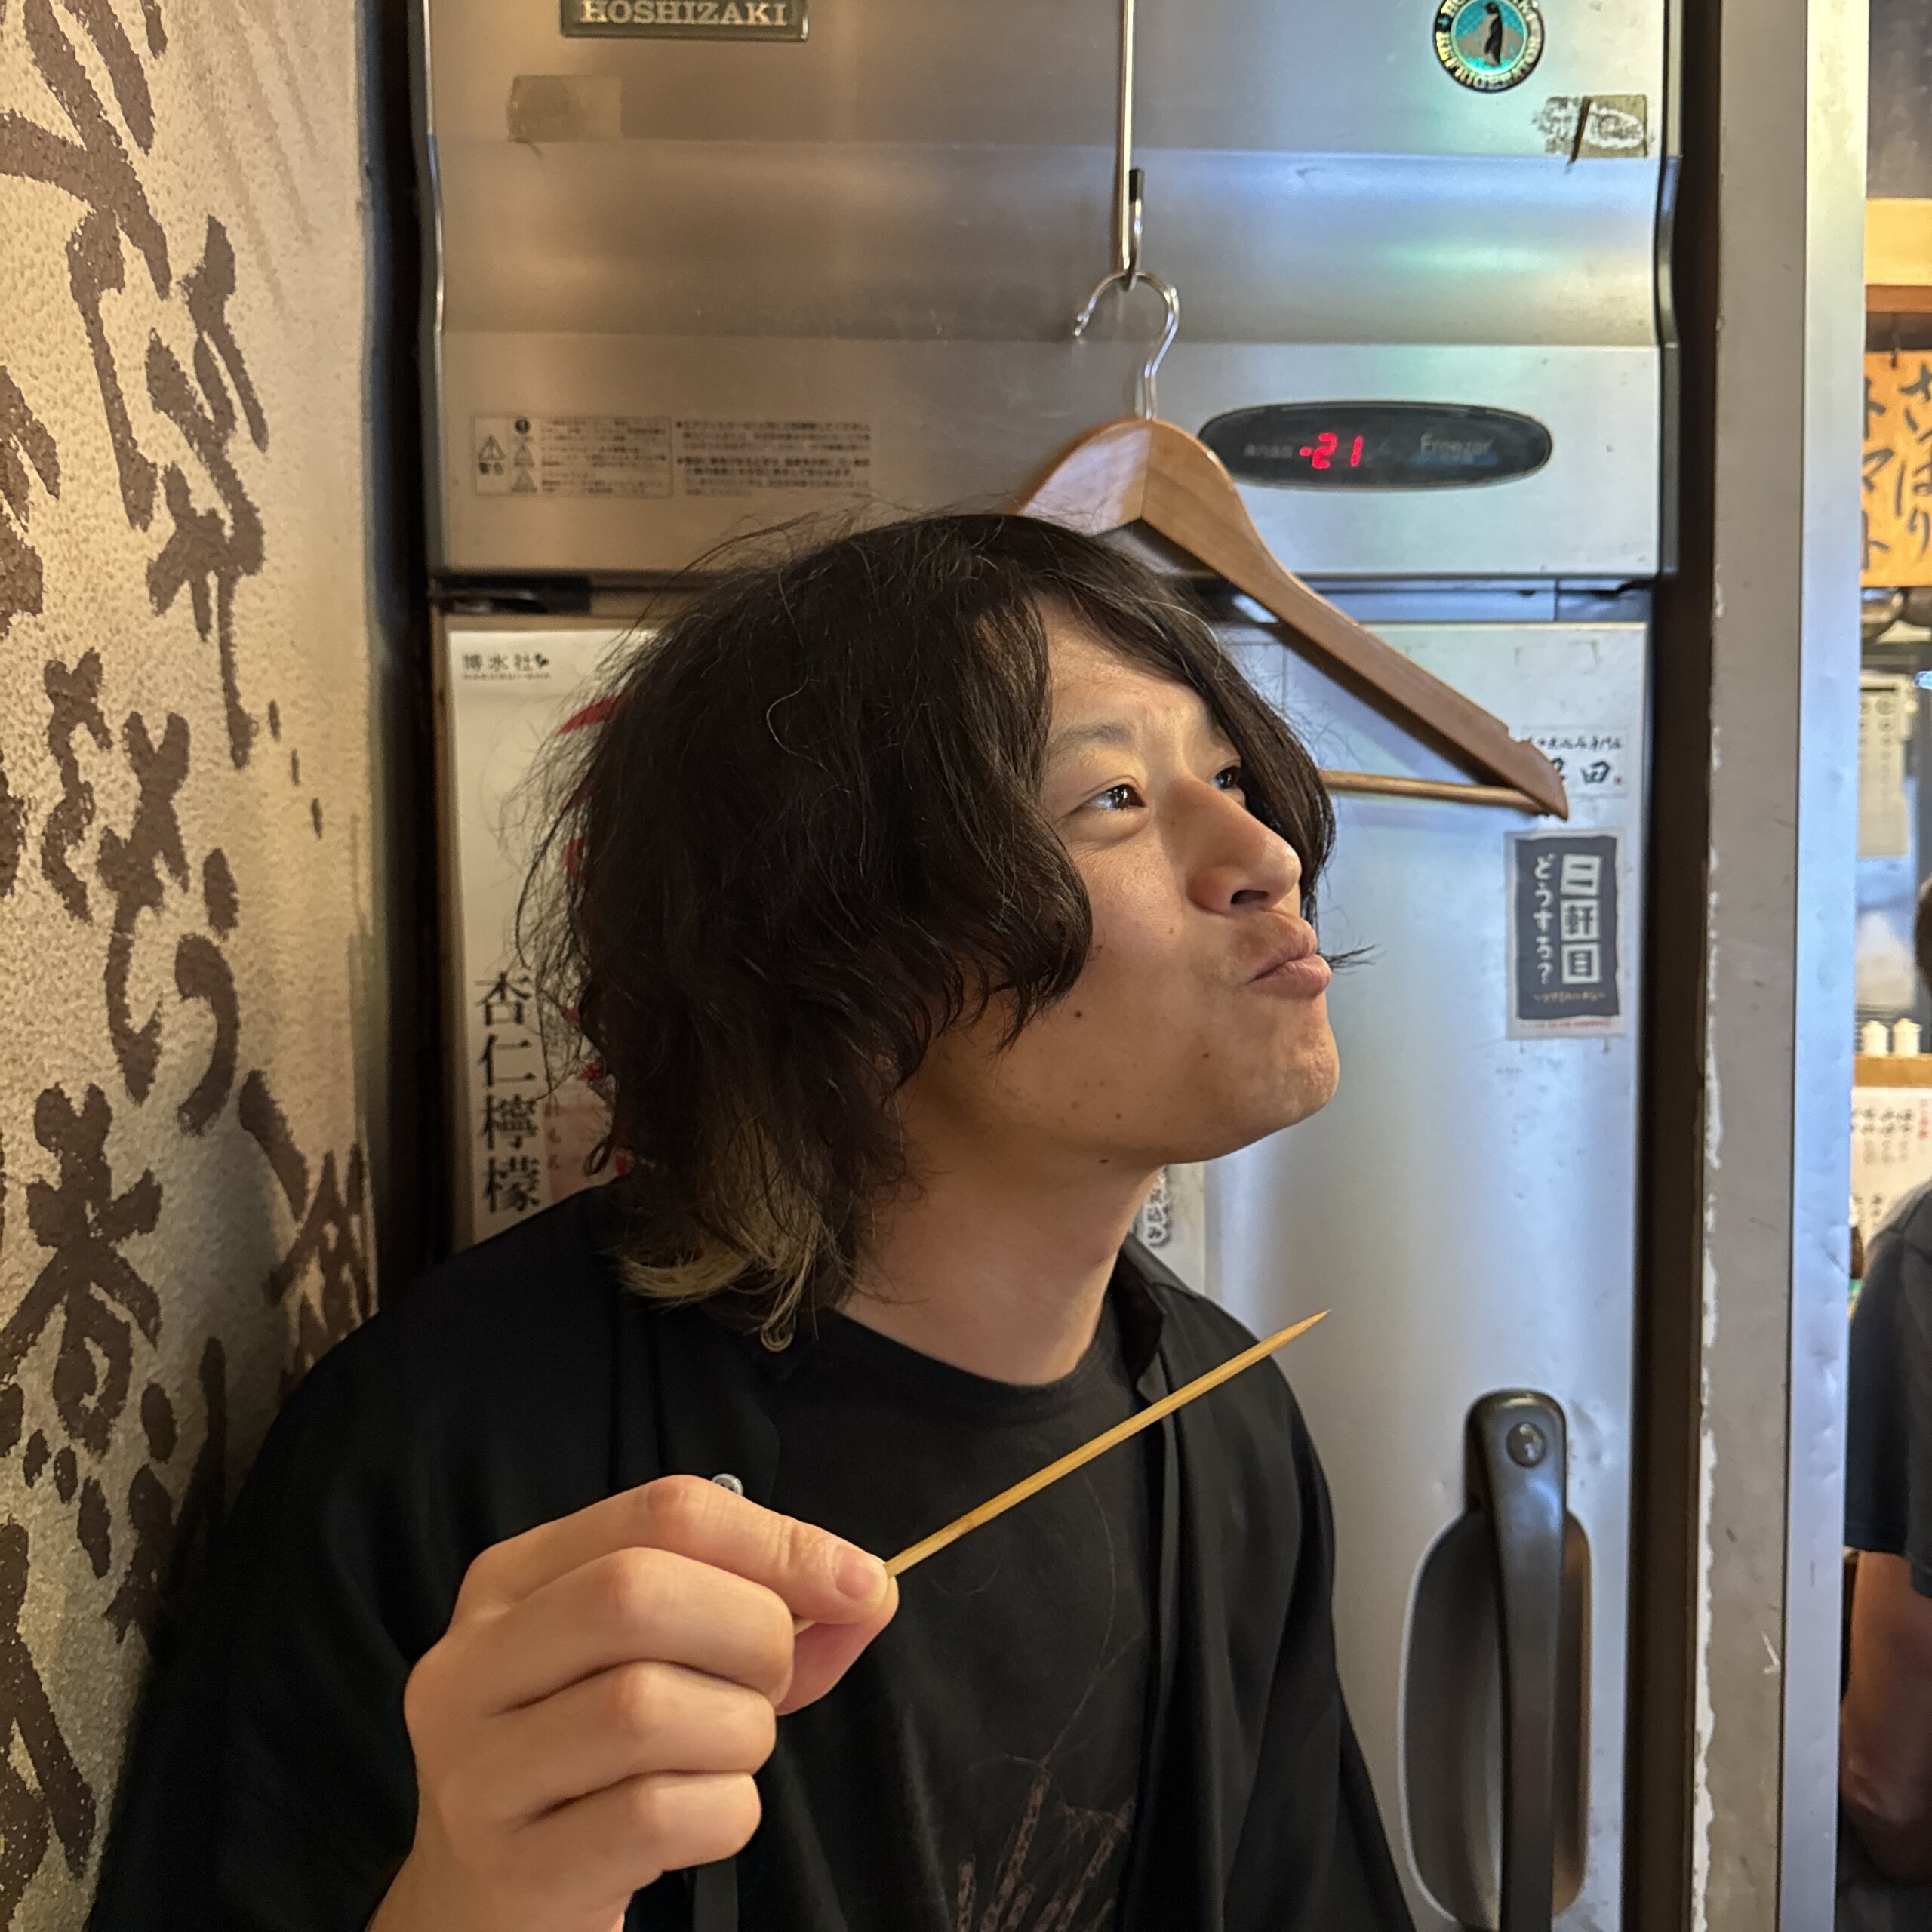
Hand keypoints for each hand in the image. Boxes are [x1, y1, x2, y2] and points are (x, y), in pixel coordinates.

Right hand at [368, 1475, 897, 1931]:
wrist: (489, 1905)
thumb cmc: (595, 1762)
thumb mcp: (664, 1661)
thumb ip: (767, 1614)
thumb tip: (867, 1587)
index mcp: (511, 1581)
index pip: (661, 1512)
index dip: (777, 1541)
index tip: (859, 1584)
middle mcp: (472, 1663)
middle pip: (637, 1593)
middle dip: (751, 1633)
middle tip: (773, 1684)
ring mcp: (477, 1771)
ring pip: (644, 1706)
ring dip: (738, 1732)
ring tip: (729, 1754)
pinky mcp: (511, 1871)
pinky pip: (655, 1816)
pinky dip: (722, 1812)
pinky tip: (707, 1818)